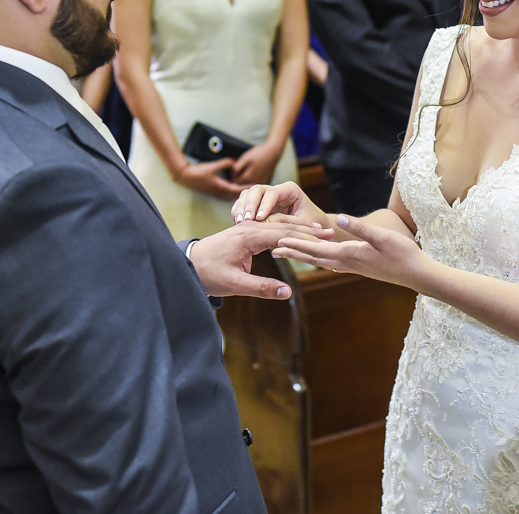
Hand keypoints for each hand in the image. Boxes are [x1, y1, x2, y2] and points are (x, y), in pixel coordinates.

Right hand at [174, 158, 248, 200]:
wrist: (186, 177)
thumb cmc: (199, 172)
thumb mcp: (213, 166)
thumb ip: (225, 164)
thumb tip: (235, 161)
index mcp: (221, 188)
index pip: (238, 190)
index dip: (247, 188)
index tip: (256, 186)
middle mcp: (220, 193)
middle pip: (236, 196)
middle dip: (245, 192)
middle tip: (255, 189)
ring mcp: (217, 194)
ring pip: (232, 196)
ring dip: (240, 193)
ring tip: (249, 189)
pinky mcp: (214, 192)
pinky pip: (227, 195)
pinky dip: (234, 192)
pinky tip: (237, 188)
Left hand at [190, 219, 333, 298]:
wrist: (186, 263)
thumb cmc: (207, 274)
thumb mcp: (234, 284)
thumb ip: (262, 287)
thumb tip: (288, 293)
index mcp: (249, 237)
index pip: (284, 233)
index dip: (307, 236)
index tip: (326, 237)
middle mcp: (249, 227)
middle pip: (284, 225)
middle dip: (308, 229)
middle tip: (331, 231)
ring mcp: (247, 228)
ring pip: (278, 225)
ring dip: (299, 228)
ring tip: (320, 230)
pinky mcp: (245, 233)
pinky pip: (269, 229)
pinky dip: (286, 230)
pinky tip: (295, 234)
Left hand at [230, 142, 282, 185]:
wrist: (273, 152)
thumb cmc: (259, 153)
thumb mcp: (245, 158)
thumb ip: (237, 168)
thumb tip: (230, 176)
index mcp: (248, 177)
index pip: (234, 182)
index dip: (230, 177)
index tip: (228, 171)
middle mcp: (254, 183)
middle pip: (240, 185)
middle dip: (235, 180)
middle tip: (233, 172)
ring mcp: (260, 183)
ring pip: (247, 185)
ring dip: (242, 181)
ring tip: (241, 172)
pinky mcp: (264, 181)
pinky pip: (254, 183)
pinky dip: (250, 180)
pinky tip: (249, 173)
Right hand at [232, 180, 329, 227]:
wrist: (314, 226)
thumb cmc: (313, 224)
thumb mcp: (305, 224)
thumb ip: (291, 225)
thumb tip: (274, 231)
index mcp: (290, 190)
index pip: (273, 192)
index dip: (264, 204)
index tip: (259, 218)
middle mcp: (276, 190)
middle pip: (257, 190)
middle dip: (250, 204)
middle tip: (246, 220)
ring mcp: (265, 196)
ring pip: (247, 194)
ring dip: (242, 207)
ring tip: (240, 222)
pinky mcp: (257, 204)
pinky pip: (243, 203)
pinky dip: (238, 211)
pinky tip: (238, 223)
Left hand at [273, 213, 430, 287]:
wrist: (416, 274)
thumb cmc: (402, 254)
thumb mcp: (382, 237)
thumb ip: (360, 228)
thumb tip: (339, 219)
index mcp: (349, 255)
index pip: (316, 250)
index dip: (297, 244)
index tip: (277, 239)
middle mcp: (346, 263)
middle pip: (313, 257)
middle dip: (293, 252)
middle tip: (271, 248)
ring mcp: (352, 266)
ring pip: (321, 260)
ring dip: (303, 256)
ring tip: (287, 252)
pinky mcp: (358, 266)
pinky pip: (331, 262)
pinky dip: (317, 258)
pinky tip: (314, 257)